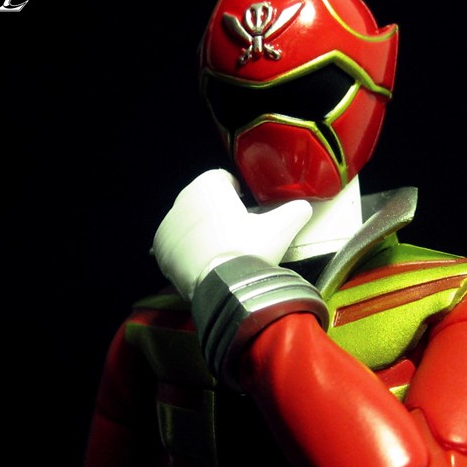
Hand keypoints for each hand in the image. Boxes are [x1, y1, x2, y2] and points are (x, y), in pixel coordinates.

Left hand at [153, 169, 312, 299]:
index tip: (246, 211)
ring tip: (221, 252)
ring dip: (202, 232)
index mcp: (209, 184)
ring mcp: (169, 223)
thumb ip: (296, 211)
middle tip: (236, 235)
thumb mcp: (281, 228)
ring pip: (190, 222)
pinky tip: (203, 263)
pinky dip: (187, 251)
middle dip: (218, 214)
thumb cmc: (249, 249)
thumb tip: (305, 207)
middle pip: (205, 201)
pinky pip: (176, 244)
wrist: (221, 286)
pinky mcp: (160, 247)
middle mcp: (183, 197)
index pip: (223, 180)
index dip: (236, 194)